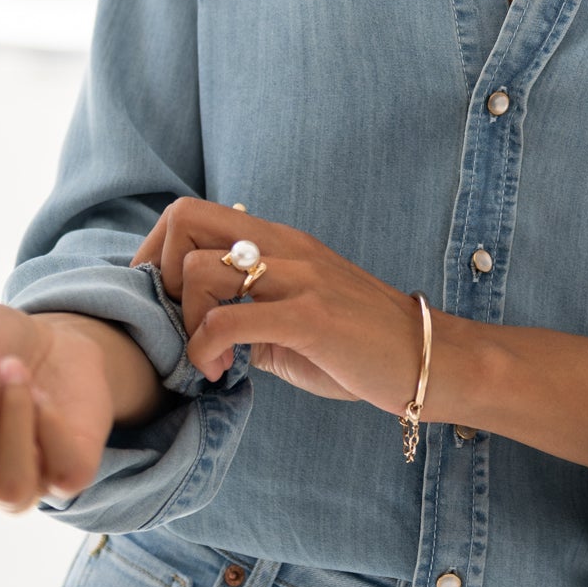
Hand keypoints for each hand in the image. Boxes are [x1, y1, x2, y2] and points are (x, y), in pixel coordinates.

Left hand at [132, 199, 426, 412]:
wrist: (430, 360)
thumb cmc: (362, 348)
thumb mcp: (295, 321)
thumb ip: (251, 317)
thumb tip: (203, 335)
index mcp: (280, 242)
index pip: (191, 213)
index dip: (157, 255)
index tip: (162, 305)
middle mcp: (285, 247)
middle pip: (185, 219)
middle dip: (159, 274)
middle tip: (174, 325)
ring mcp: (299, 277)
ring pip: (201, 270)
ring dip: (187, 322)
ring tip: (207, 362)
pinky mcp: (311, 317)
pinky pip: (231, 321)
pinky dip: (207, 349)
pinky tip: (222, 373)